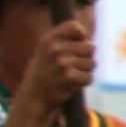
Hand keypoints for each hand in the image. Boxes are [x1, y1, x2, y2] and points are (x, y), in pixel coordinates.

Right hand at [14, 10, 96, 125]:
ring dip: (85, 72)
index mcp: (47, 39)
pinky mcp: (68, 76)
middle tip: (72, 67)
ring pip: (92, 63)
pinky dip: (84, 83)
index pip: (75, 27)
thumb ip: (65, 43)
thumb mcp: (46, 53)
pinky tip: (71, 85)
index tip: (78, 46)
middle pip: (90, 46)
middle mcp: (54, 48)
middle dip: (86, 58)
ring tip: (70, 77)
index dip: (82, 37)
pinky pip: (89, 77)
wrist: (32, 99)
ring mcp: (61, 62)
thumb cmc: (43, 75)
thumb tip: (92, 44)